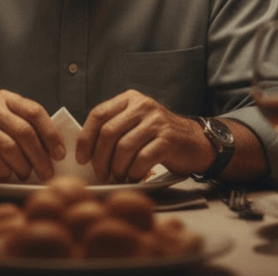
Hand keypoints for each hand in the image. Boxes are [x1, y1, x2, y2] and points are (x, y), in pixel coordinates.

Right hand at [0, 90, 64, 182]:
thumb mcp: (2, 121)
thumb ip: (24, 127)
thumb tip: (55, 150)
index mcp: (5, 99)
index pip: (35, 111)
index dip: (50, 133)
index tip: (60, 153)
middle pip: (24, 132)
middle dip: (40, 156)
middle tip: (47, 173)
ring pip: (10, 147)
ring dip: (23, 167)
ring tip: (26, 176)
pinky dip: (4, 172)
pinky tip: (6, 176)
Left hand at [76, 90, 214, 182]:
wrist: (196, 142)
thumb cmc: (159, 137)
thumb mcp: (136, 122)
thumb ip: (115, 128)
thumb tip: (86, 151)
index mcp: (130, 99)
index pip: (99, 114)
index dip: (85, 138)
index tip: (81, 158)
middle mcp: (142, 106)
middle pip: (108, 132)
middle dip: (100, 158)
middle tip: (100, 174)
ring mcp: (156, 122)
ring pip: (123, 147)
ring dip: (117, 169)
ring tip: (118, 177)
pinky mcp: (168, 140)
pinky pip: (141, 159)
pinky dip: (133, 173)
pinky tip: (134, 177)